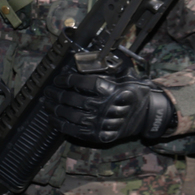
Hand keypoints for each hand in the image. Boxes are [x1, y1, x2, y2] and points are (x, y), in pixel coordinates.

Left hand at [46, 71, 174, 144]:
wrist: (147, 116)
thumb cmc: (134, 94)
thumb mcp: (128, 78)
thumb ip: (110, 69)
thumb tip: (89, 59)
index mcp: (114, 91)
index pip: (86, 84)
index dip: (69, 80)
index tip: (59, 79)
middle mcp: (108, 107)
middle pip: (76, 100)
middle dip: (58, 94)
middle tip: (48, 91)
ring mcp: (103, 123)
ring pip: (73, 115)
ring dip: (56, 109)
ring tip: (47, 103)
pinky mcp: (99, 135)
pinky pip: (75, 130)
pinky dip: (61, 124)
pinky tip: (52, 118)